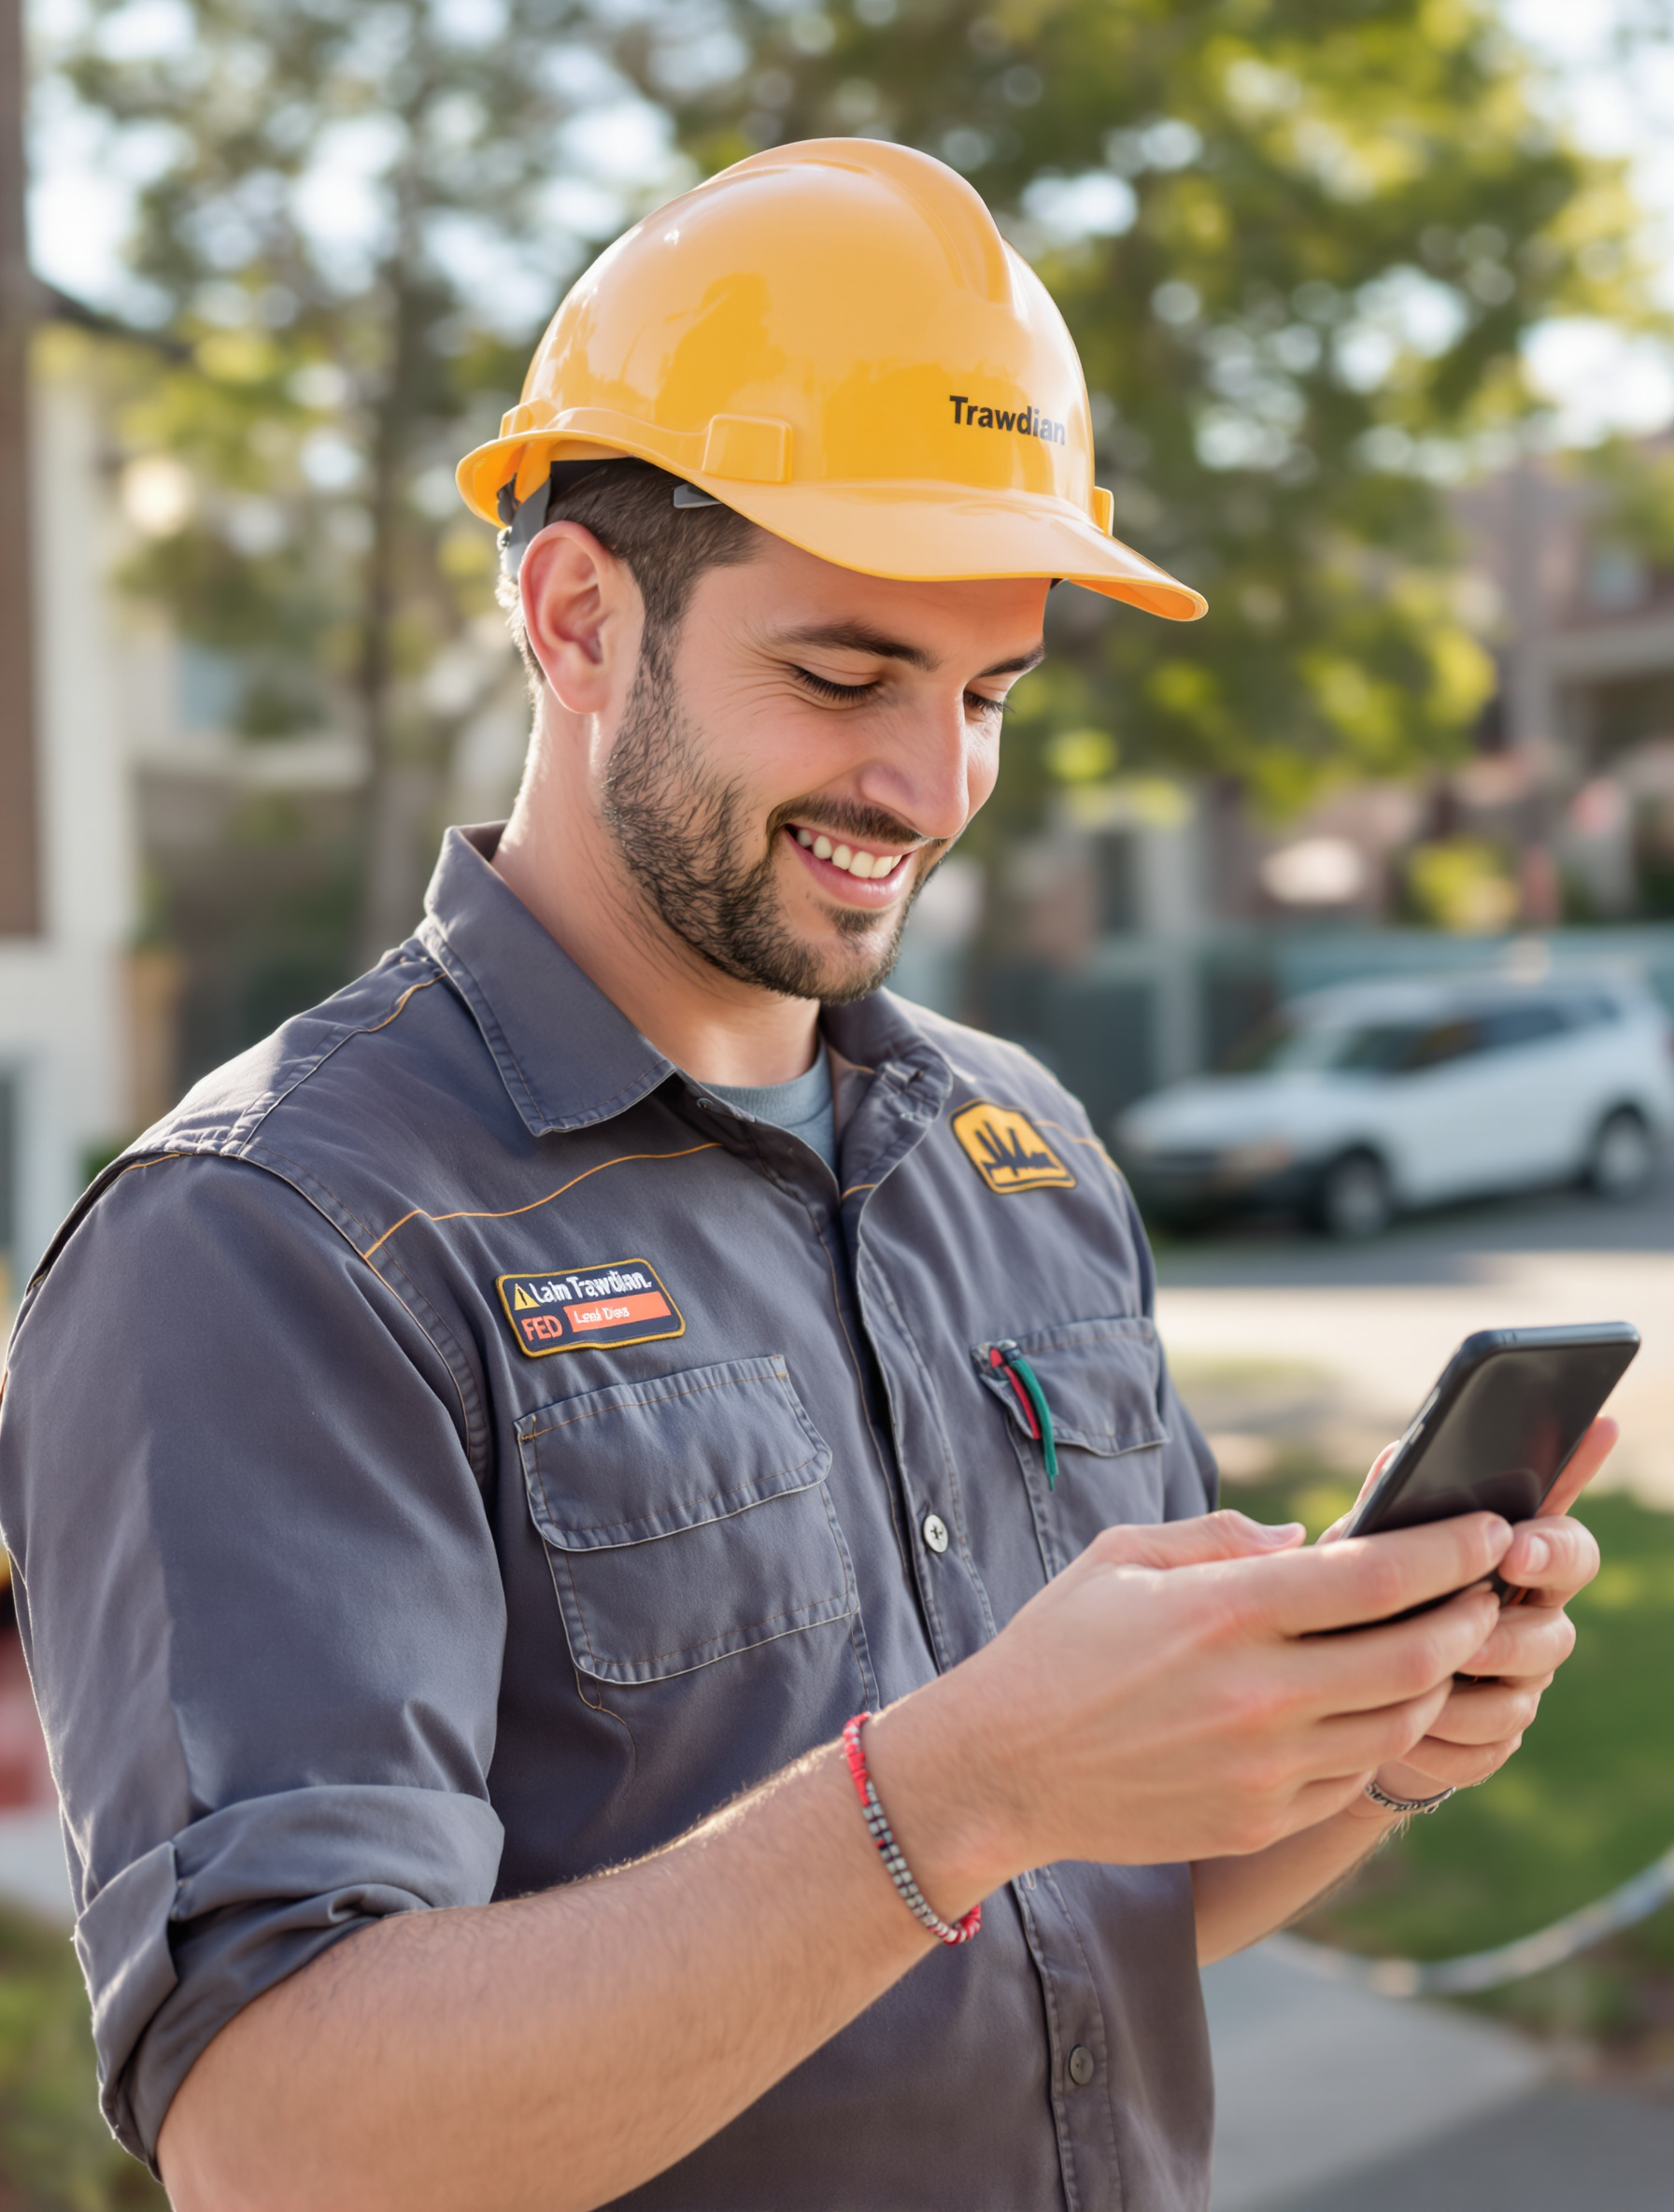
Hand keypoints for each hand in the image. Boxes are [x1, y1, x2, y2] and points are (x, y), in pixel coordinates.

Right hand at [881, 1504, 1512, 1885]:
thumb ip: (1219, 1536)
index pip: (1376, 1576)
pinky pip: (1351, 1778)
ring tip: (1434, 1648)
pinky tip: (1364, 1708)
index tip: (1486, 1530)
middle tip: (1484, 1593)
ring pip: (1397, 1723)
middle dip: (1469, 1616)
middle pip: (1414, 1654)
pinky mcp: (1259, 1820)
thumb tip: (1305, 1538)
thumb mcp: (1121, 1557)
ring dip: (1433, 1681)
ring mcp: (1264, 1767)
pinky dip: (1375, 1737)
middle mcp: (1257, 1693)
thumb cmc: (1056, 1648)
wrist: (1000, 1769)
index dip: (1449, 1550)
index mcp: (1224, 1611)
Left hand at [1347, 1418, 1613, 1810]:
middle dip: (1511, 1636)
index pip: (1563, 1539)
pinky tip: (1403, 1729)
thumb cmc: (1352, 1599)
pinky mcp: (1490, 1743)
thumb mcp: (1358, 1549)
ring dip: (1468, 1690)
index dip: (1553, 1547)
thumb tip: (1397, 1456)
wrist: (1330, 1691)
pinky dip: (1442, 1740)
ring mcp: (1515, 1686)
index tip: (1513, 1547)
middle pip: (1558, 1629)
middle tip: (1469, 1623)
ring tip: (1418, 1680)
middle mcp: (1526, 1622)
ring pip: (1522, 1696)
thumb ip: (1384, 1507)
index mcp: (1508, 1563)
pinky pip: (1487, 1748)